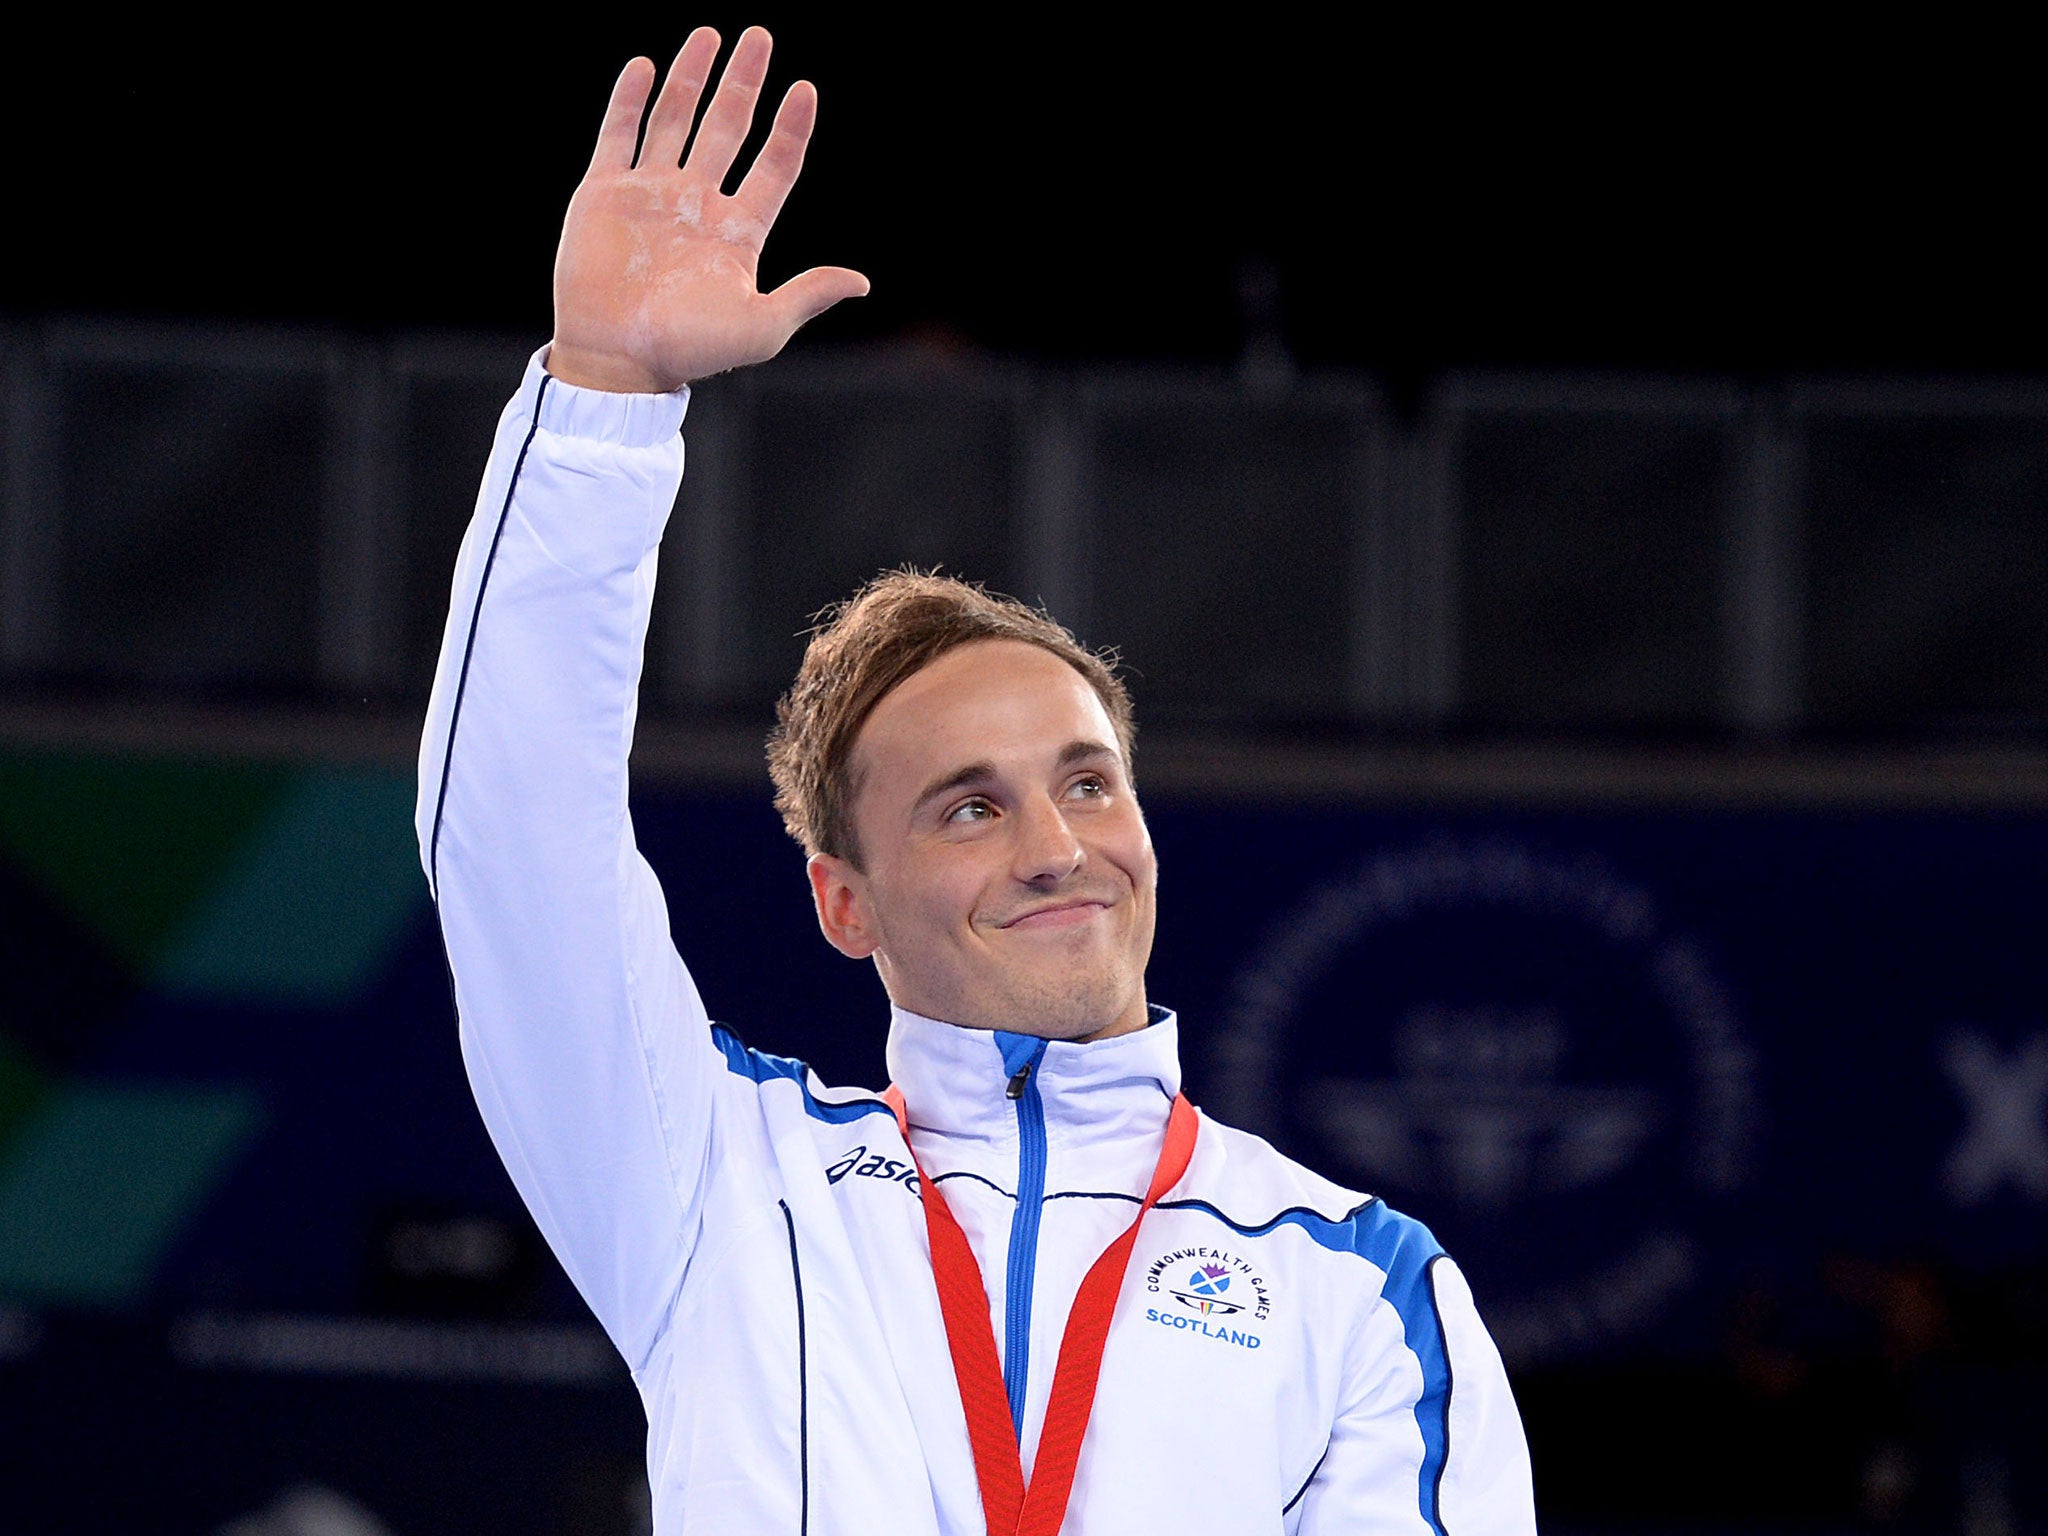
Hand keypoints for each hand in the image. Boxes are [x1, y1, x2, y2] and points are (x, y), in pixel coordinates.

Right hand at [548, 27, 868, 392]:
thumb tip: (860, 282)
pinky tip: (646, 66)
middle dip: (744, 84)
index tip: (805, 89)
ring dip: (692, 78)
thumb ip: (807, 295)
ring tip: (710, 34)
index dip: (790, 129)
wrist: (619, 359)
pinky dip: (630, 99)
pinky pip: (618, 134)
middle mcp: (697, 204)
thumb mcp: (761, 327)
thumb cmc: (691, 350)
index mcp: (737, 232)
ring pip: (675, 120)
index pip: (774, 167)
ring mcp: (650, 194)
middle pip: (728, 129)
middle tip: (760, 37)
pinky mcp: (605, 194)